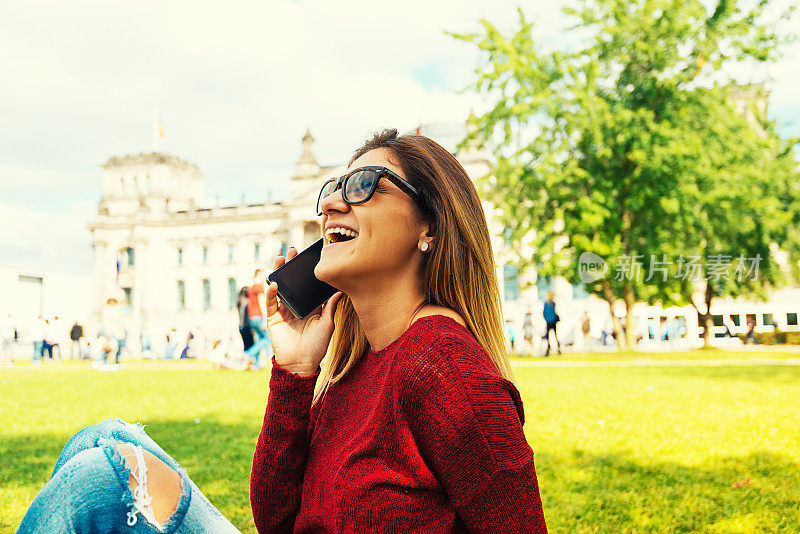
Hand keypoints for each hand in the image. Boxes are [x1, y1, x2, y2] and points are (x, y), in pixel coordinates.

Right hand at [265, 247, 342, 375]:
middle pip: (293, 281)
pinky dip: (271, 292)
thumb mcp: (328, 324)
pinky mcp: (273, 318)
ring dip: (279, 272)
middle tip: (294, 250)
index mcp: (310, 305)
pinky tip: (275, 283)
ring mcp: (284, 310)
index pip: (308, 284)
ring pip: (280, 287)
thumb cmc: (317, 346)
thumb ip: (331, 307)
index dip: (308, 271)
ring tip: (281, 258)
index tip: (312, 255)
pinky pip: (271, 302)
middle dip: (292, 265)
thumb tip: (340, 290)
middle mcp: (296, 305)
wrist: (301, 364)